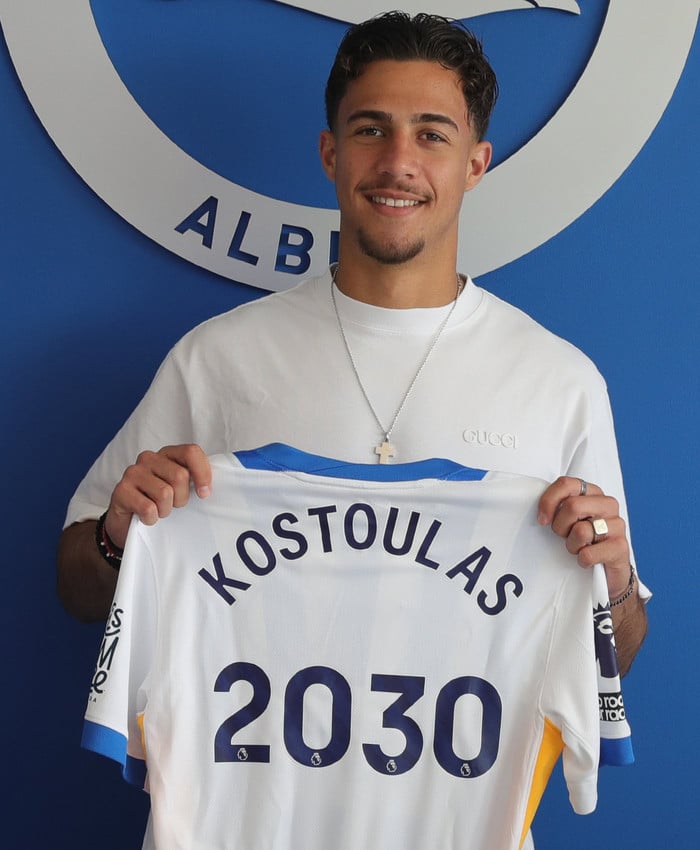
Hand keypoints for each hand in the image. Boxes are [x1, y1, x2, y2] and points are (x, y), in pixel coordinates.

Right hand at [104, 444, 211, 548]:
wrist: (127, 522)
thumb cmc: (158, 502)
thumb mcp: (179, 488)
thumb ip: (194, 479)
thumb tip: (211, 485)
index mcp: (167, 454)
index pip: (191, 452)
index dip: (202, 473)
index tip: (204, 493)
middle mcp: (149, 458)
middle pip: (180, 476)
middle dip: (181, 498)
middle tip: (173, 504)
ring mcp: (133, 472)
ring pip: (165, 494)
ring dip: (165, 510)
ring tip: (158, 510)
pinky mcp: (121, 490)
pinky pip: (148, 508)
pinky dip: (152, 518)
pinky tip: (146, 516)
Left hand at [537, 476, 630, 599]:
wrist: (608, 571)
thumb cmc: (584, 541)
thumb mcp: (568, 520)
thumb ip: (557, 507)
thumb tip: (541, 512)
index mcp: (593, 493)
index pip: (566, 484)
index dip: (549, 501)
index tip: (543, 519)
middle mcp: (607, 505)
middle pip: (572, 506)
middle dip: (560, 526)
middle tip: (564, 536)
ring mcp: (617, 525)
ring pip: (580, 531)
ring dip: (572, 546)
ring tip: (578, 548)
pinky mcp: (621, 547)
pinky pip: (588, 554)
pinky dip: (582, 560)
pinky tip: (587, 560)